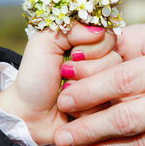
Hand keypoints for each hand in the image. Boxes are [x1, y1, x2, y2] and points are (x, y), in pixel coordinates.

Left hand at [0, 24, 119, 145]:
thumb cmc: (34, 79)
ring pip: (115, 83)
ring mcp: (105, 89)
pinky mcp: (106, 110)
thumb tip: (100, 31)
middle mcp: (100, 65)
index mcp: (88, 45)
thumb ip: (70, 29)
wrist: (29, 116)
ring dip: (84, 89)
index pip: (109, 37)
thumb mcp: (44, 44)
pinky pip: (111, 105)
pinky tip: (73, 109)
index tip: (73, 54)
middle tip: (64, 75)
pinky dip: (88, 107)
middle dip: (86, 70)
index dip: (93, 48)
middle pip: (115, 60)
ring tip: (66, 93)